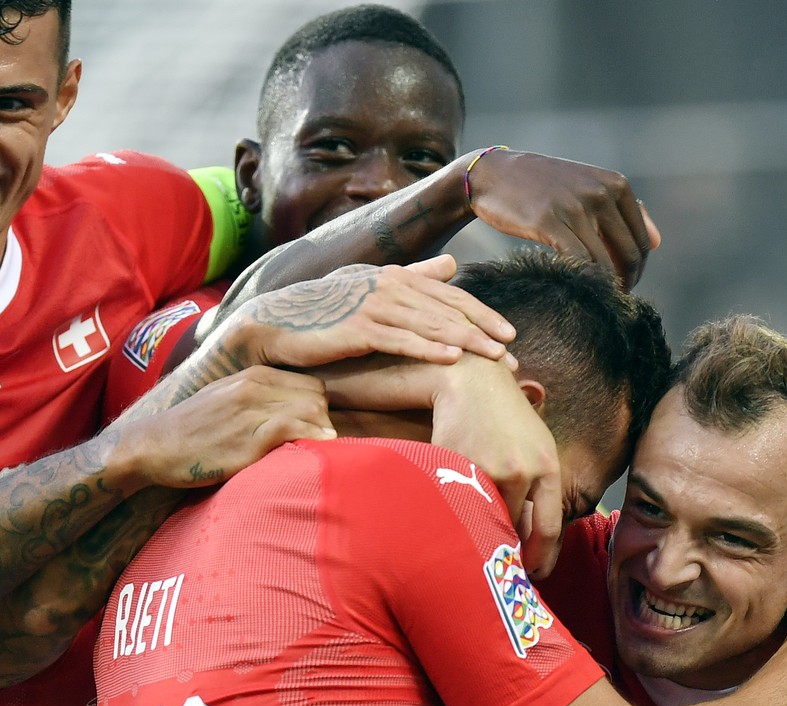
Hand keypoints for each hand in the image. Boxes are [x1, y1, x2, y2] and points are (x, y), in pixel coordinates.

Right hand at [120, 366, 334, 487]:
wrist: (154, 446)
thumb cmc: (191, 428)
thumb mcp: (224, 397)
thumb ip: (257, 397)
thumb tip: (289, 409)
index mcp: (252, 375)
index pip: (310, 383)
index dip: (318, 406)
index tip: (314, 427)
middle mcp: (254, 388)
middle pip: (316, 396)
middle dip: (324, 418)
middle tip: (317, 441)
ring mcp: (251, 412)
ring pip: (310, 410)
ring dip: (321, 430)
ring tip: (319, 449)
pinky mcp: (248, 438)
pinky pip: (294, 429)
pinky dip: (312, 437)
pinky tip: (320, 448)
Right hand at [224, 256, 516, 369]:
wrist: (274, 325)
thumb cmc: (324, 312)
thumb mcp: (372, 290)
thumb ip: (413, 276)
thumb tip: (452, 266)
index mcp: (396, 277)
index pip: (450, 296)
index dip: (482, 314)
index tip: (509, 335)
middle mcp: (389, 285)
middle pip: (447, 310)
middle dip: (483, 332)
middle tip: (512, 356)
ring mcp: (373, 305)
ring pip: (430, 324)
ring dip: (466, 342)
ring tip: (494, 359)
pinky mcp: (356, 327)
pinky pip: (399, 339)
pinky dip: (427, 348)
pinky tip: (451, 359)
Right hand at [426, 355, 564, 576]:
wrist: (472, 381)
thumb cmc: (507, 416)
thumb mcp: (537, 446)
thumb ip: (538, 488)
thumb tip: (531, 535)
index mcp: (548, 467)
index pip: (550, 528)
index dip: (541, 558)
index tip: (533, 574)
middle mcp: (523, 470)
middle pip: (514, 527)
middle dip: (506, 544)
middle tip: (498, 560)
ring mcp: (489, 467)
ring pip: (484, 516)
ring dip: (480, 524)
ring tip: (473, 529)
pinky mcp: (458, 464)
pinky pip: (458, 500)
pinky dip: (456, 507)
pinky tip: (453, 504)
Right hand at [466, 149, 656, 288]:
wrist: (494, 175)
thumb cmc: (543, 186)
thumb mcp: (588, 187)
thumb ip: (625, 211)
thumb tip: (657, 243)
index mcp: (616, 184)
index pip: (641, 239)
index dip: (636, 270)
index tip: (623, 286)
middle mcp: (600, 193)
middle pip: (628, 254)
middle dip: (625, 283)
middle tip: (611, 300)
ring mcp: (575, 207)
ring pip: (604, 263)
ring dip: (603, 288)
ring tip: (593, 299)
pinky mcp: (548, 222)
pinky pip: (577, 261)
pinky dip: (580, 280)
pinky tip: (573, 288)